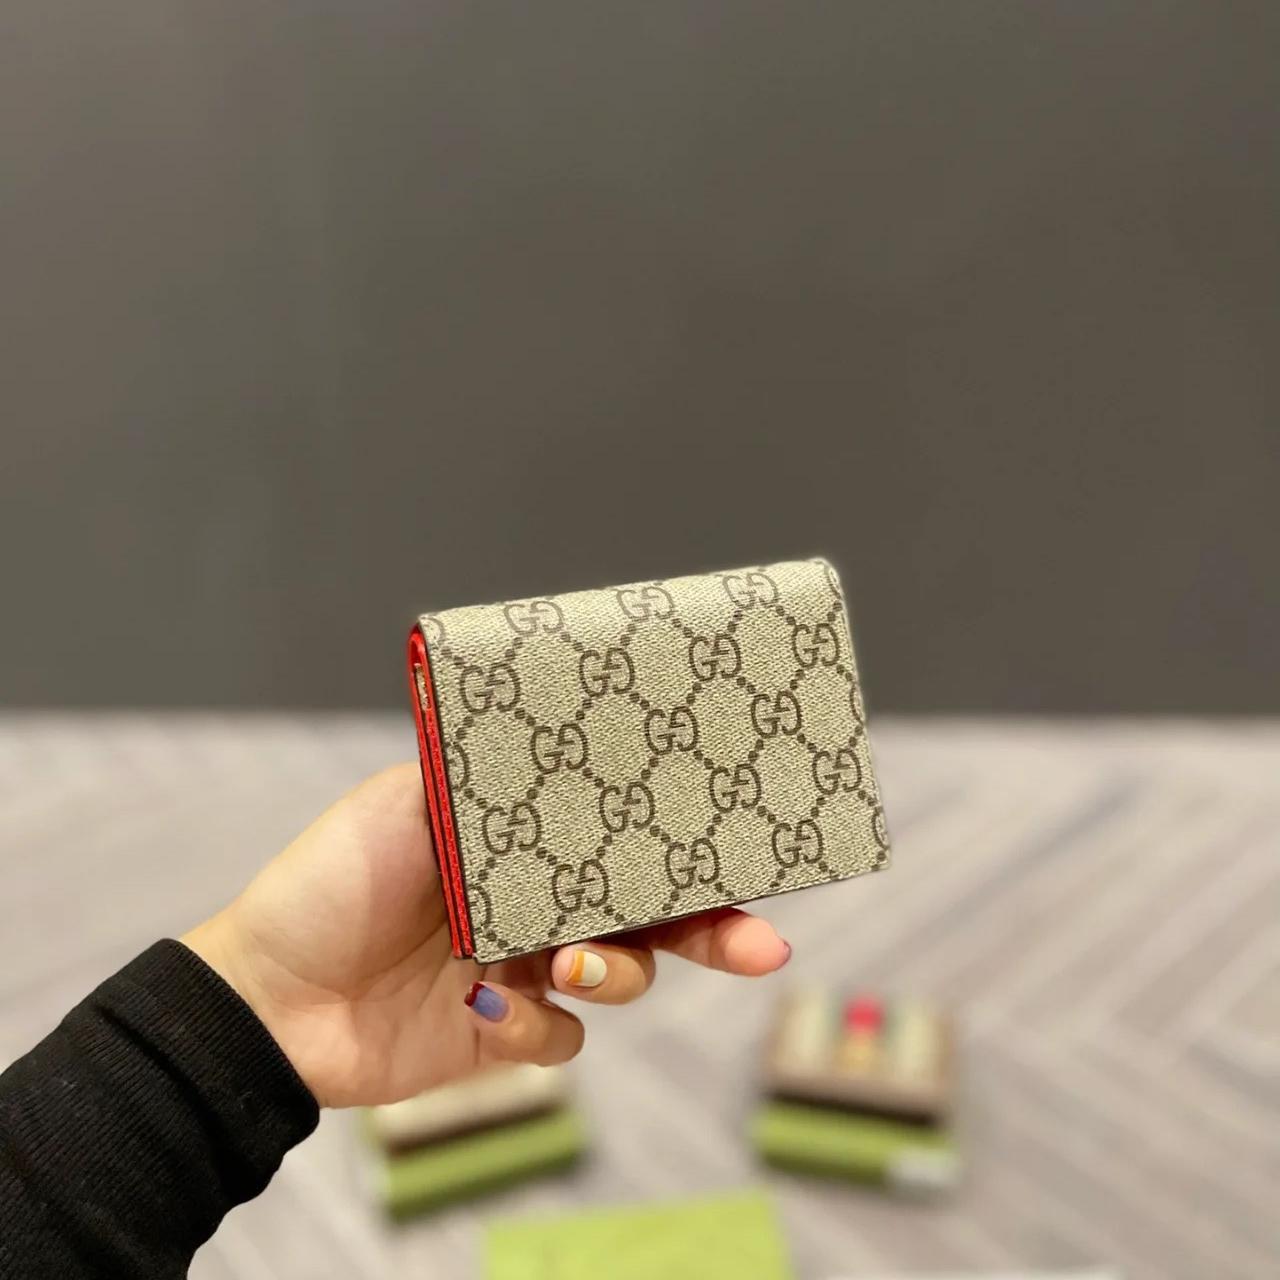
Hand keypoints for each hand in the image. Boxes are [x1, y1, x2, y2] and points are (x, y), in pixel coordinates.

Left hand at [183, 764, 789, 1106]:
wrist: (269, 994)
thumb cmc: (332, 879)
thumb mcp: (409, 799)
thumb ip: (483, 774)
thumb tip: (556, 728)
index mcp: (525, 844)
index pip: (622, 838)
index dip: (682, 844)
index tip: (738, 842)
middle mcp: (537, 903)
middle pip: (649, 915)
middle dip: (712, 929)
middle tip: (761, 941)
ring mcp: (528, 971)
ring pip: (622, 975)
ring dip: (615, 970)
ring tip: (572, 962)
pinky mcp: (507, 1035)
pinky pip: (563, 1041)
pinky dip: (540, 1026)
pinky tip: (493, 1003)